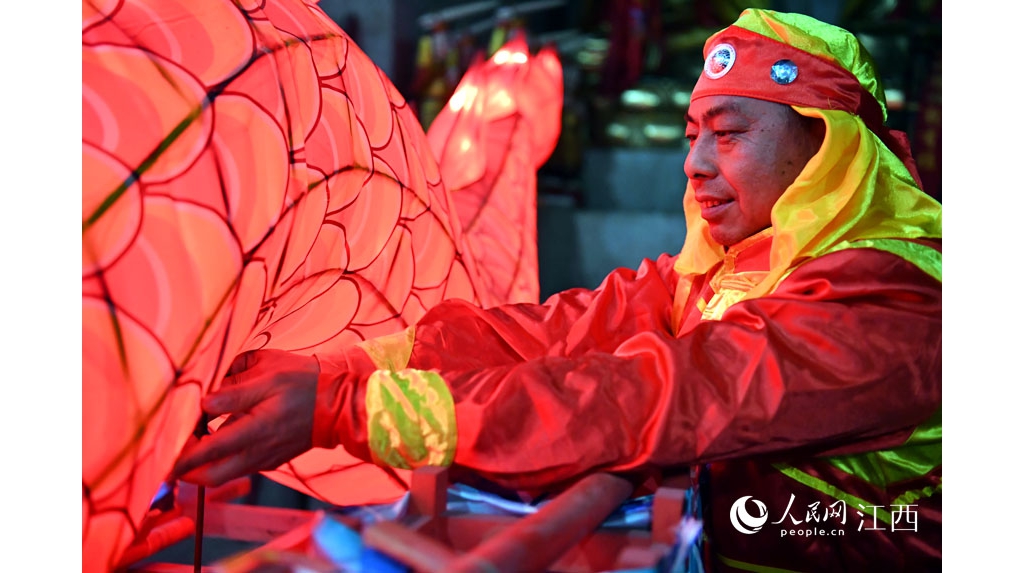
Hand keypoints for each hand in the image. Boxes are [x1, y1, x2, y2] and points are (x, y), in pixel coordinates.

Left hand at [170, 349, 319, 486]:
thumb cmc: (303, 386)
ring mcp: (263, 460)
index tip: (159, 456)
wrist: (336, 407)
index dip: (179, 457)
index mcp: (253, 431)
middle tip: (169, 454)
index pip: (207, 452)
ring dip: (201, 468)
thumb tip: (203, 402)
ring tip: (187, 448)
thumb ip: (234, 392)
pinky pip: (237, 469)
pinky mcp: (269, 461)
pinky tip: (214, 444)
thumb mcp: (269, 377)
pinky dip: (219, 464)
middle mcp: (256, 453)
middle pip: (209, 476)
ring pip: (222, 476)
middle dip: (185, 471)